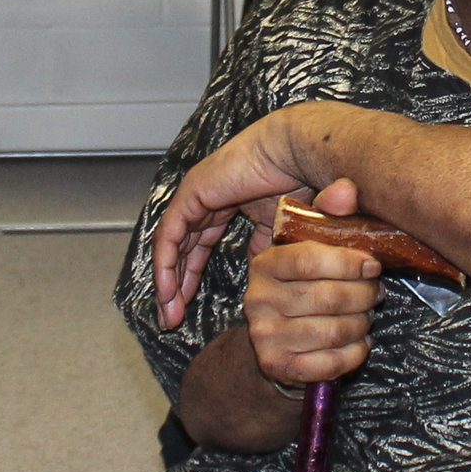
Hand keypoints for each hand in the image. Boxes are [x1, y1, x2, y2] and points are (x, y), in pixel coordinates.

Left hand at [152, 111, 333, 327]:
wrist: (302, 153)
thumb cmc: (304, 180)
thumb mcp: (283, 226)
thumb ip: (266, 247)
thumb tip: (260, 273)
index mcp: (228, 201)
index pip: (200, 243)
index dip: (193, 275)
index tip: (189, 306)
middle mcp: (208, 198)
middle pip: (182, 248)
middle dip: (177, 285)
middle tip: (173, 318)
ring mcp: (197, 194)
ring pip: (171, 245)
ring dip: (168, 282)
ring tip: (169, 315)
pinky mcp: (192, 193)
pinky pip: (169, 235)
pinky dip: (166, 265)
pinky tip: (168, 292)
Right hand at [243, 220, 380, 391]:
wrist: (278, 344)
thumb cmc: (305, 288)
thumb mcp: (313, 250)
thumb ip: (329, 216)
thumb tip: (347, 187)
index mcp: (265, 264)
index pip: (309, 260)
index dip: (348, 262)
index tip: (373, 264)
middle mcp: (258, 299)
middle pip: (328, 297)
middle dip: (363, 296)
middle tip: (375, 293)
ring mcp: (264, 336)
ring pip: (334, 330)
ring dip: (362, 324)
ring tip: (366, 316)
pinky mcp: (277, 366)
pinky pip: (331, 363)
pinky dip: (354, 353)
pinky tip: (358, 343)